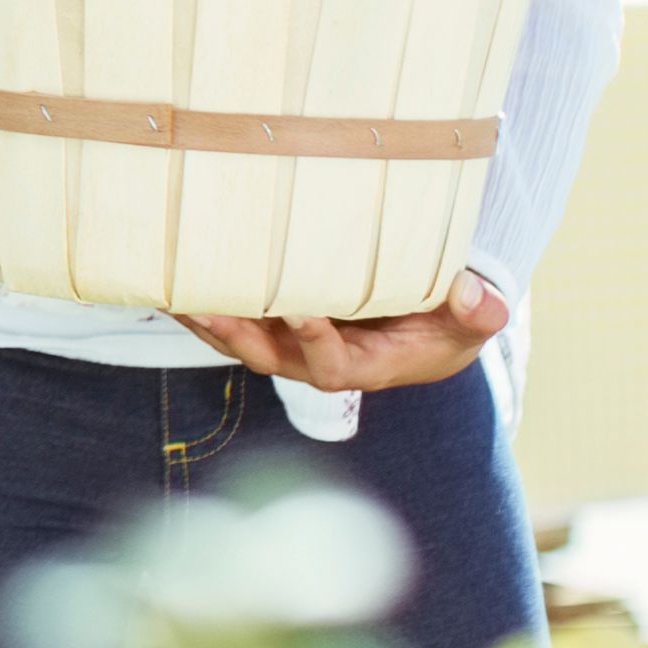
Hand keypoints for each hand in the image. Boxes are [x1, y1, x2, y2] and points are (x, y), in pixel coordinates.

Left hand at [174, 273, 509, 393]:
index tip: (301, 308)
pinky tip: (170, 281)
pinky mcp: (275, 322)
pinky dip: (203, 304)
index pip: (332, 364)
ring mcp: (291, 343)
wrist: (426, 328)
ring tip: (173, 293)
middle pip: (270, 356)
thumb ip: (478, 312)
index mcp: (364, 366)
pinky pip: (233, 318)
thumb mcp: (471, 321)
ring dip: (208, 320)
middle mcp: (317, 360)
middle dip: (239, 334)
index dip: (315, 342)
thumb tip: (477, 298)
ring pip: (242, 340)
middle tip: (209, 306)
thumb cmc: (447, 325)